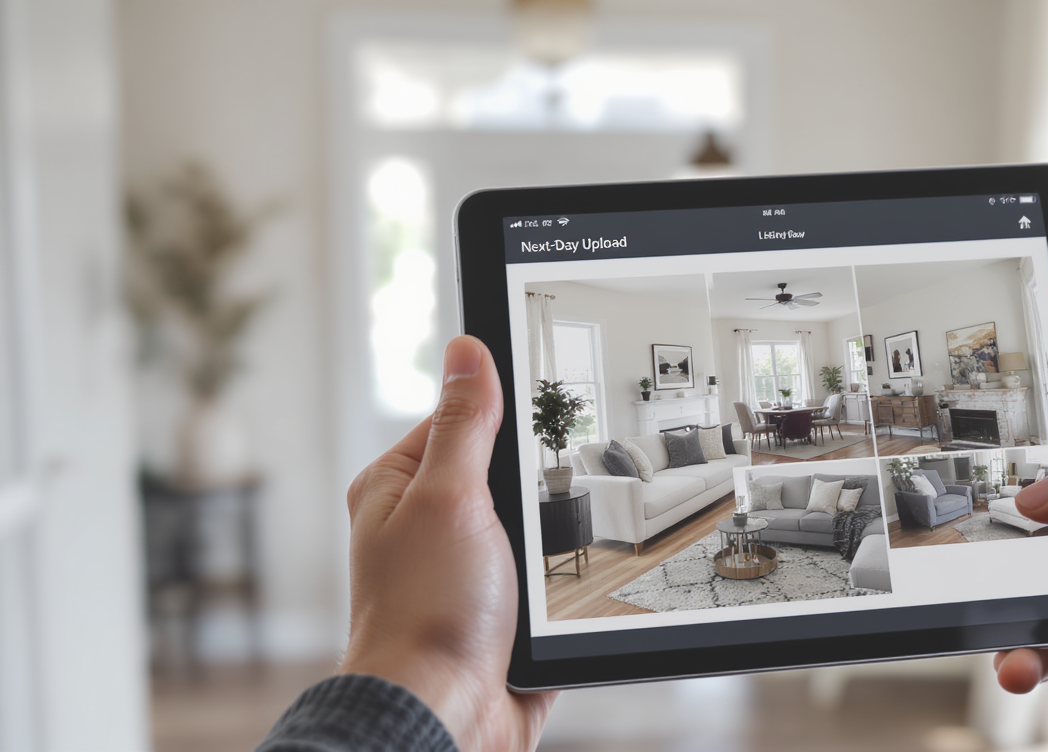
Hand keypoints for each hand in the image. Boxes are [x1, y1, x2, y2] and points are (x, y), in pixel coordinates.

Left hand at [338, 335, 554, 750]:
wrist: (444, 717)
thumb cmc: (425, 614)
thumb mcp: (449, 497)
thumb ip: (466, 424)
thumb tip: (467, 351)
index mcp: (399, 486)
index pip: (459, 416)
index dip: (502, 409)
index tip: (543, 403)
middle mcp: (428, 524)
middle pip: (503, 471)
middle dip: (534, 482)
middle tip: (542, 494)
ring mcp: (466, 569)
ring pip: (531, 524)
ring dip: (550, 537)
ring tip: (546, 552)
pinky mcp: (500, 610)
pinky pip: (546, 576)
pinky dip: (561, 579)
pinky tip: (560, 587)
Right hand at [993, 354, 1047, 751]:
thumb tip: (1037, 493)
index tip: (1012, 369)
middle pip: (1046, 470)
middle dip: (1010, 480)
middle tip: (985, 486)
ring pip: (1024, 553)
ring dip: (1002, 572)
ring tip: (992, 583)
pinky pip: (1029, 631)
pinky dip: (1016, 645)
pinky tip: (1019, 654)